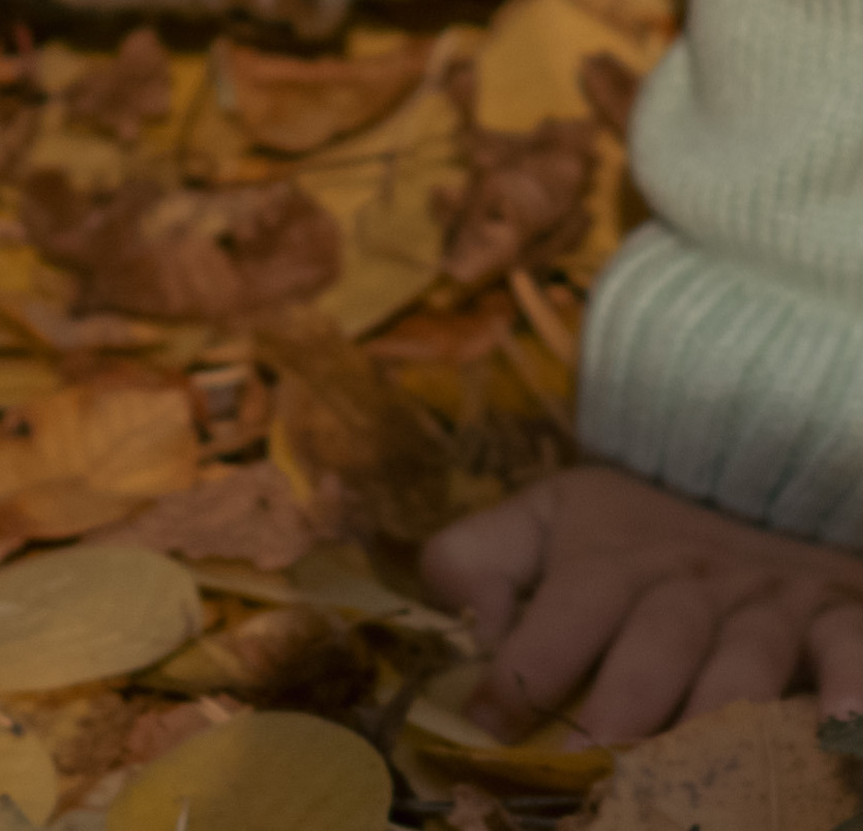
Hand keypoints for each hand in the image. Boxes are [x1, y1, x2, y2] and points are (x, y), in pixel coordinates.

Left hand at [422, 463, 862, 743]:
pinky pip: (849, 647)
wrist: (753, 515)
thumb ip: (480, 558)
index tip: (492, 724)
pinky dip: (850, 686)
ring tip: (691, 773)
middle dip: (626, 702)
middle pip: (658, 634)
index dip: (530, 660)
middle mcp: (692, 575)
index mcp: (614, 553)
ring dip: (718, 712)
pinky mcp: (837, 621)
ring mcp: (769, 602)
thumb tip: (465, 618)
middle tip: (594, 763)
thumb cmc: (629, 542)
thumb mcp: (545, 525)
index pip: (570, 602)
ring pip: (746, 654)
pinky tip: (836, 727)